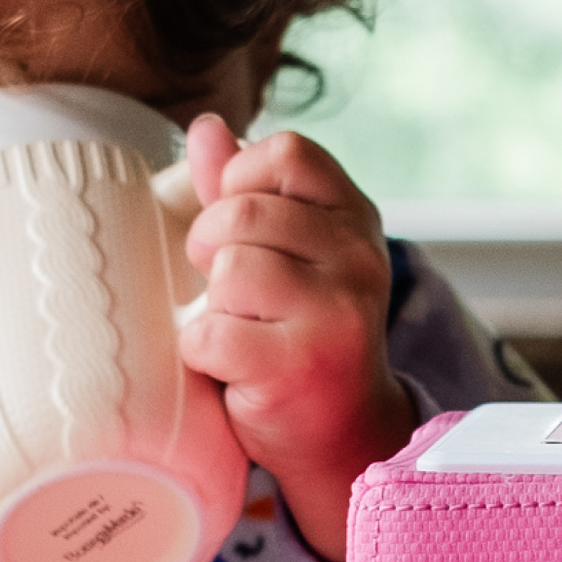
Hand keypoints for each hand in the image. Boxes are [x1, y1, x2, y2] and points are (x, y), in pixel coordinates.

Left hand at [177, 114, 416, 561]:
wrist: (342, 435)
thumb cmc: (302, 333)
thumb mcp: (290, 252)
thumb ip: (244, 188)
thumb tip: (207, 126)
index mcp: (356, 218)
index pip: (286, 154)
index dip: (241, 180)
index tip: (240, 225)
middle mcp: (358, 259)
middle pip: (244, 212)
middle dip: (211, 245)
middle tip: (226, 288)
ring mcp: (334, 313)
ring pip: (229, 269)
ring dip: (213, 303)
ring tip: (239, 327)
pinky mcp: (296, 365)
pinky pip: (211, 331)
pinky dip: (203, 352)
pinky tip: (234, 367)